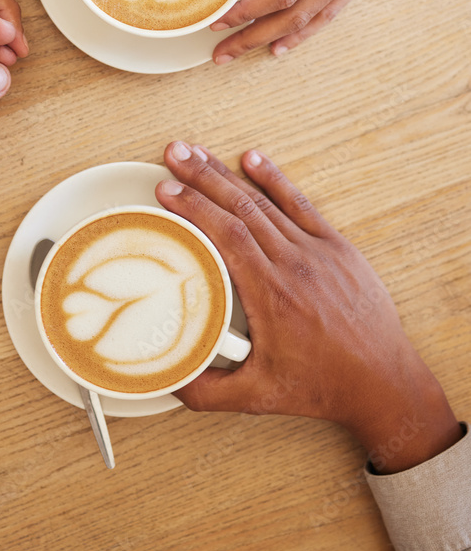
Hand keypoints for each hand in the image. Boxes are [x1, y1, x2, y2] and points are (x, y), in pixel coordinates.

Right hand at [155, 142, 460, 471]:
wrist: (383, 381)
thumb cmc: (325, 384)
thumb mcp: (257, 397)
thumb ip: (206, 390)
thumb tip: (168, 377)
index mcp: (272, 295)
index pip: (227, 236)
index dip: (194, 207)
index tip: (167, 191)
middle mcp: (295, 266)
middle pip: (240, 208)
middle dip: (202, 177)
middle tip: (173, 155)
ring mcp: (318, 252)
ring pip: (265, 202)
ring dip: (227, 174)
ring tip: (198, 153)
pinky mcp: (336, 248)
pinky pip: (300, 204)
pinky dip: (274, 180)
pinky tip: (253, 160)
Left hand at [211, 0, 448, 60]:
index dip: (252, 8)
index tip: (224, 18)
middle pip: (297, 15)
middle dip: (256, 36)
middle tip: (224, 51)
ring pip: (314, 20)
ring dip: (278, 38)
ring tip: (246, 51)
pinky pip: (330, 11)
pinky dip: (305, 30)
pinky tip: (284, 42)